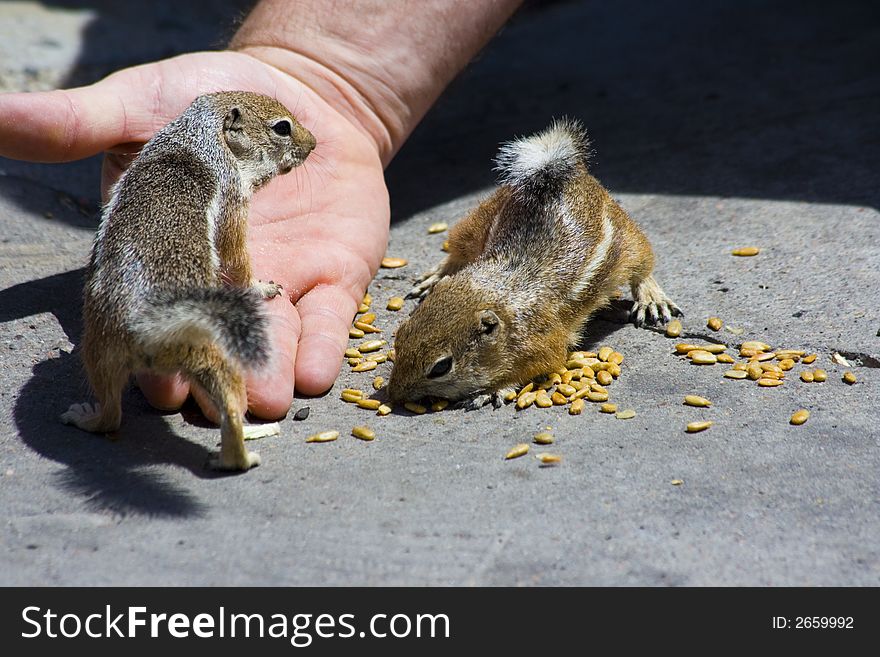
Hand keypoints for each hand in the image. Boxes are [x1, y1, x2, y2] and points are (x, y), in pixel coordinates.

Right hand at [0, 51, 389, 420]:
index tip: (150, 380)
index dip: (148, 343)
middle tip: (208, 410)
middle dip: (208, 376)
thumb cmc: (210, 97)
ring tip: (265, 404)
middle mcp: (216, 281)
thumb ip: (76, 124)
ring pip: (267, 341)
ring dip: (266, 376)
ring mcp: (278, 282)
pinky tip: (317, 373)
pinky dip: (325, 345)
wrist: (302, 92)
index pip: (146, 305)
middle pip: (206, 339)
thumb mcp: (138, 103)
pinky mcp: (333, 276)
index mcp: (160, 250)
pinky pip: (330, 317)